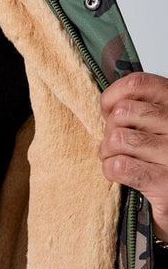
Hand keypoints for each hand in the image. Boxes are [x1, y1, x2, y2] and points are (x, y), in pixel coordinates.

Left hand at [100, 72, 167, 241]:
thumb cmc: (162, 161)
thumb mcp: (157, 127)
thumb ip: (139, 109)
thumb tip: (107, 106)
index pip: (139, 84)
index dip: (114, 95)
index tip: (109, 110)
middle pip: (123, 112)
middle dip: (109, 129)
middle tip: (114, 143)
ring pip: (117, 139)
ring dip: (107, 151)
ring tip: (114, 158)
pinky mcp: (165, 184)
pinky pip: (119, 165)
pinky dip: (110, 169)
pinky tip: (119, 174)